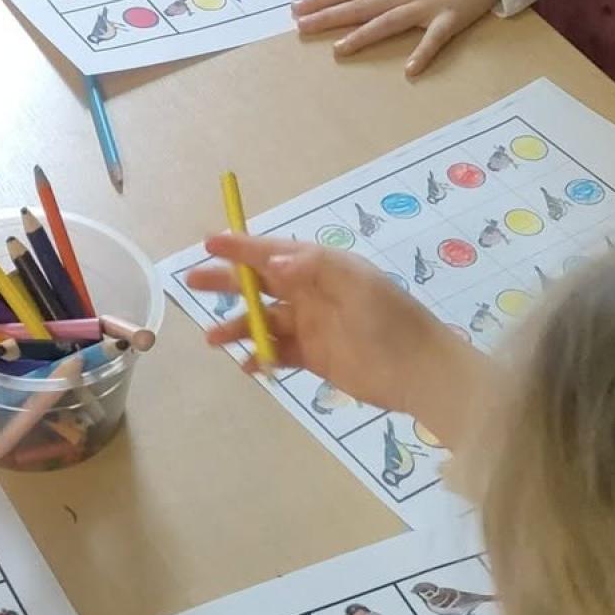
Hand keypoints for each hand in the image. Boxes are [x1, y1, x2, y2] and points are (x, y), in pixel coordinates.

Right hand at [187, 234, 480, 436]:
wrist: (421, 372)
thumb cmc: (390, 321)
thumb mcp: (356, 284)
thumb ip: (313, 268)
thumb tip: (272, 261)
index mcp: (322, 268)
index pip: (273, 252)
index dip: (241, 247)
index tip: (209, 242)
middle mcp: (313, 293)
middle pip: (260, 283)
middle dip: (227, 282)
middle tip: (193, 282)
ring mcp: (312, 326)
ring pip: (263, 321)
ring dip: (236, 325)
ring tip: (212, 339)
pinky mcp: (314, 357)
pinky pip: (277, 352)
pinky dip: (259, 356)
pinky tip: (247, 364)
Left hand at [294, 0, 497, 74]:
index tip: (296, 9)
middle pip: (360, 5)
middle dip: (329, 16)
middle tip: (302, 28)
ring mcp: (425, 5)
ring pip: (389, 20)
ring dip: (364, 35)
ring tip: (340, 50)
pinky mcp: (449, 18)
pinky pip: (435, 38)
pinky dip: (423, 52)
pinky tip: (410, 70)